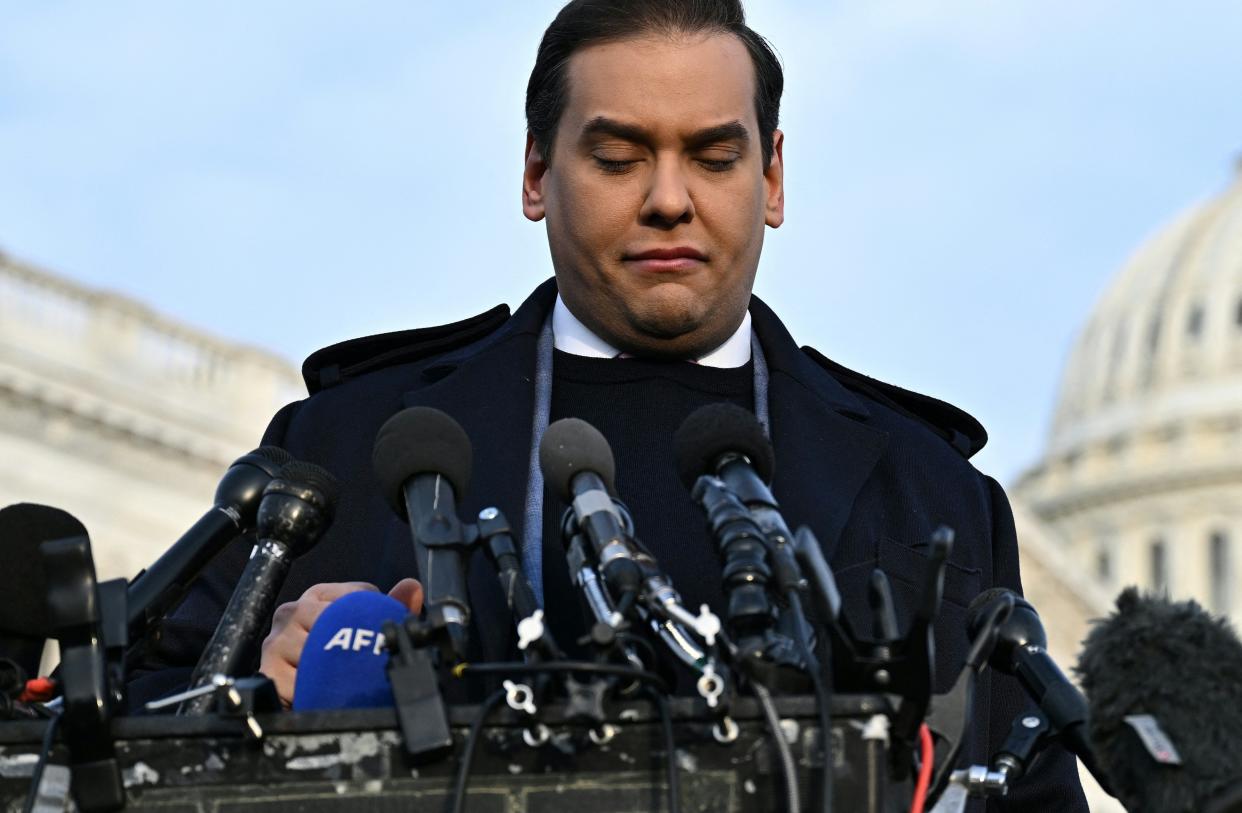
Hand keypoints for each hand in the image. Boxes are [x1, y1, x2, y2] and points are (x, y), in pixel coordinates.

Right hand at [259, 578, 423, 708]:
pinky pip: (300, 681)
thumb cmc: (331, 658)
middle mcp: (291, 613)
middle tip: (366, 662)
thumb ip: (389, 608)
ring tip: (345, 678)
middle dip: (355, 645)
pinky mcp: (268, 671)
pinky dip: (316, 690)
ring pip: (318, 652)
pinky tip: (323, 691)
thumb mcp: (362, 630)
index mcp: (316, 596)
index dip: (374, 618)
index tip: (375, 635)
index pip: (356, 594)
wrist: (297, 697)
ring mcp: (276, 642)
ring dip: (336, 671)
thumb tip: (412, 587)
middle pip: (335, 621)